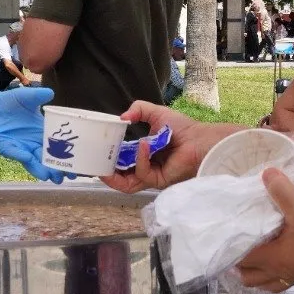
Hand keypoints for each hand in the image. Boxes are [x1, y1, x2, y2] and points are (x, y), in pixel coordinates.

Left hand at [0, 86, 67, 183]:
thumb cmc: (8, 103)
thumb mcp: (24, 97)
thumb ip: (37, 96)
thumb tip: (50, 92)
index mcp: (42, 131)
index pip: (58, 145)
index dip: (68, 153)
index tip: (78, 162)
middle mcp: (34, 142)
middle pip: (49, 157)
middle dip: (59, 167)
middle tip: (70, 176)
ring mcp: (21, 147)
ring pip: (35, 161)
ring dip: (44, 169)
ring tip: (53, 177)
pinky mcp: (7, 147)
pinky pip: (16, 153)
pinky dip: (23, 156)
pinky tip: (30, 159)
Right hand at [100, 102, 241, 193]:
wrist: (200, 139)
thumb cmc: (181, 128)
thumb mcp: (155, 113)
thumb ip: (138, 109)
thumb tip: (121, 118)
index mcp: (143, 154)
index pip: (121, 162)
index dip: (108, 159)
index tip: (96, 152)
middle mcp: (146, 167)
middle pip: (120, 178)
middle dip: (106, 172)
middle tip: (94, 163)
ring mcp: (151, 176)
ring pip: (127, 184)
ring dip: (114, 176)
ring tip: (104, 165)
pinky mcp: (159, 180)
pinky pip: (143, 173)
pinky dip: (141, 159)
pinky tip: (143, 145)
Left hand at [235, 169, 293, 289]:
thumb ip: (282, 190)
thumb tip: (266, 173)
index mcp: (271, 258)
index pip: (239, 258)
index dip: (229, 249)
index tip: (224, 238)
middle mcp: (278, 271)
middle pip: (248, 278)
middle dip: (239, 267)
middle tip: (236, 249)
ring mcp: (293, 276)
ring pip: (265, 283)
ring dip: (256, 274)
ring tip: (253, 260)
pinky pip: (283, 281)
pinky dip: (276, 276)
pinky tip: (281, 262)